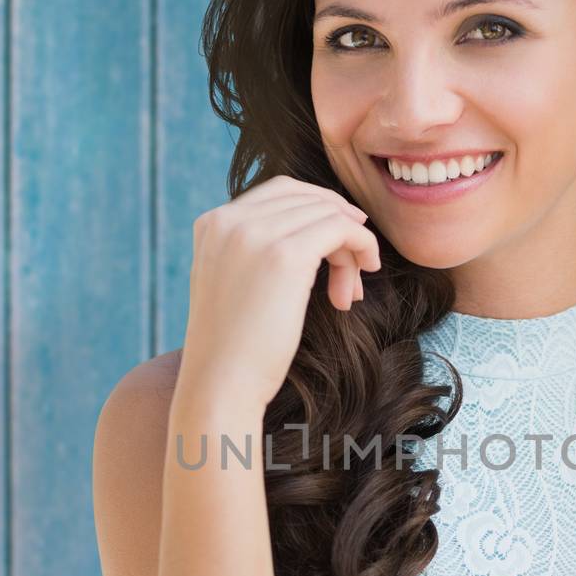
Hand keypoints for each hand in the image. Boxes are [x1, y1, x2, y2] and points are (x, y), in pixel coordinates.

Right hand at [175, 175, 380, 408]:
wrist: (220, 385)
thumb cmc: (234, 348)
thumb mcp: (233, 284)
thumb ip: (254, 252)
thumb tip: (311, 238)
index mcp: (212, 223)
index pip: (281, 191)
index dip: (320, 210)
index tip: (341, 241)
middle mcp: (229, 219)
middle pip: (307, 199)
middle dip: (338, 230)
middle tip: (356, 270)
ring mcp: (255, 234)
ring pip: (328, 214)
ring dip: (351, 249)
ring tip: (349, 292)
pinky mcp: (285, 255)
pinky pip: (342, 229)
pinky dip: (362, 246)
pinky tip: (363, 277)